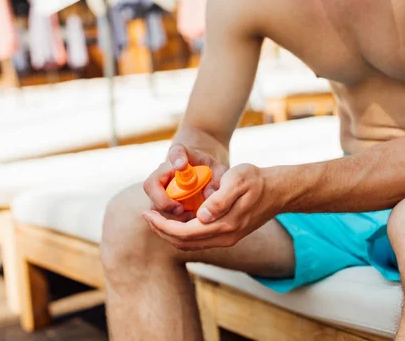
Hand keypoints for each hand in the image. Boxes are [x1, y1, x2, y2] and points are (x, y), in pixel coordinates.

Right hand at [142, 143, 227, 216]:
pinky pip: (159, 217)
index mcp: (182, 156)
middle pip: (151, 185)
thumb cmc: (211, 172)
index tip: (182, 165)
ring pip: (153, 205)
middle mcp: (164, 171)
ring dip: (168, 215)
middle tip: (180, 209)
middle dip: (164, 201)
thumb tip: (209, 194)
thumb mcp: (219, 173)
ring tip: (188, 217)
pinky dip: (171, 224)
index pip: (176, 151)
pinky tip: (188, 223)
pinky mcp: (161, 205)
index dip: (176, 158)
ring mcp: (160, 189)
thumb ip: (218, 179)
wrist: (203, 175)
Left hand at [142, 163, 284, 250]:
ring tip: (156, 217)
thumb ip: (219, 199)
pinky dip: (182, 232)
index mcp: (223, 225)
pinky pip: (198, 239)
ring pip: (190, 244)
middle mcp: (224, 237)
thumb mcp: (237, 181)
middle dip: (161, 231)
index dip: (162, 226)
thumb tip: (201, 216)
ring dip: (170, 233)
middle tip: (147, 215)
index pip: (183, 233)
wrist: (278, 191)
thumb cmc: (255, 180)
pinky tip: (175, 218)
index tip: (147, 213)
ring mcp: (227, 239)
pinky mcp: (228, 235)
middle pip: (183, 243)